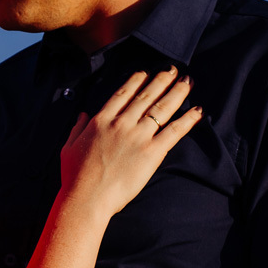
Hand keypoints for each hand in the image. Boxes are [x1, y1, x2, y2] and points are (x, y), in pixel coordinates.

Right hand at [60, 68, 201, 216]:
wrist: (87, 198)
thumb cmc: (74, 176)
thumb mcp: (68, 147)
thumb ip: (77, 128)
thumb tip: (83, 114)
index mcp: (100, 121)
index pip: (123, 94)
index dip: (136, 80)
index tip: (146, 72)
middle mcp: (121, 124)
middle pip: (146, 96)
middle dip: (161, 80)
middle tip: (173, 69)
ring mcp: (138, 136)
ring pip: (162, 108)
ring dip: (177, 92)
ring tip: (188, 81)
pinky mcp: (152, 152)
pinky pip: (174, 131)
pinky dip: (188, 120)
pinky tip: (199, 110)